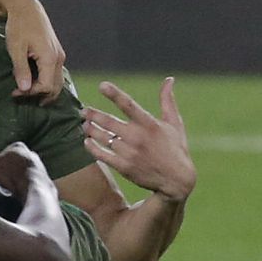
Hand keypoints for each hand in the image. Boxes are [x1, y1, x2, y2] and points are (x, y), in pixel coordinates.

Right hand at [0, 141, 47, 199]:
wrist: (34, 189)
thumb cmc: (11, 172)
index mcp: (19, 147)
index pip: (6, 149)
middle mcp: (32, 155)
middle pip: (17, 161)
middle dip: (9, 168)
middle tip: (0, 177)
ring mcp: (41, 168)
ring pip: (25, 172)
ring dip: (18, 178)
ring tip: (9, 186)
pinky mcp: (45, 182)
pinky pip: (31, 183)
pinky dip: (25, 186)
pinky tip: (19, 192)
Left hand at [2, 0, 67, 102]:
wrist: (27, 8)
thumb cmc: (18, 26)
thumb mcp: (15, 48)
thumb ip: (21, 69)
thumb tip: (25, 88)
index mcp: (50, 59)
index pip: (46, 86)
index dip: (31, 93)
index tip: (15, 92)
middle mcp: (59, 59)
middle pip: (56, 88)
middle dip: (40, 95)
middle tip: (21, 96)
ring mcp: (60, 56)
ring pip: (58, 83)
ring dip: (45, 91)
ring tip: (30, 94)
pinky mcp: (57, 54)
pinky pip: (56, 74)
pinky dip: (48, 83)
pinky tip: (36, 83)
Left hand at [82, 78, 196, 200]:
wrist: (177, 181)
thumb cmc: (176, 149)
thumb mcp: (175, 124)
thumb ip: (168, 101)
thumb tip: (169, 79)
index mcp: (150, 124)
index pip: (128, 105)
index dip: (114, 94)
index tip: (102, 85)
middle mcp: (138, 137)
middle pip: (108, 121)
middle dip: (93, 114)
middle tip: (84, 111)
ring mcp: (130, 153)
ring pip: (102, 137)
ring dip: (90, 129)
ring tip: (85, 125)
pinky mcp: (124, 167)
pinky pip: (101, 154)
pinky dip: (91, 147)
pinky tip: (87, 141)